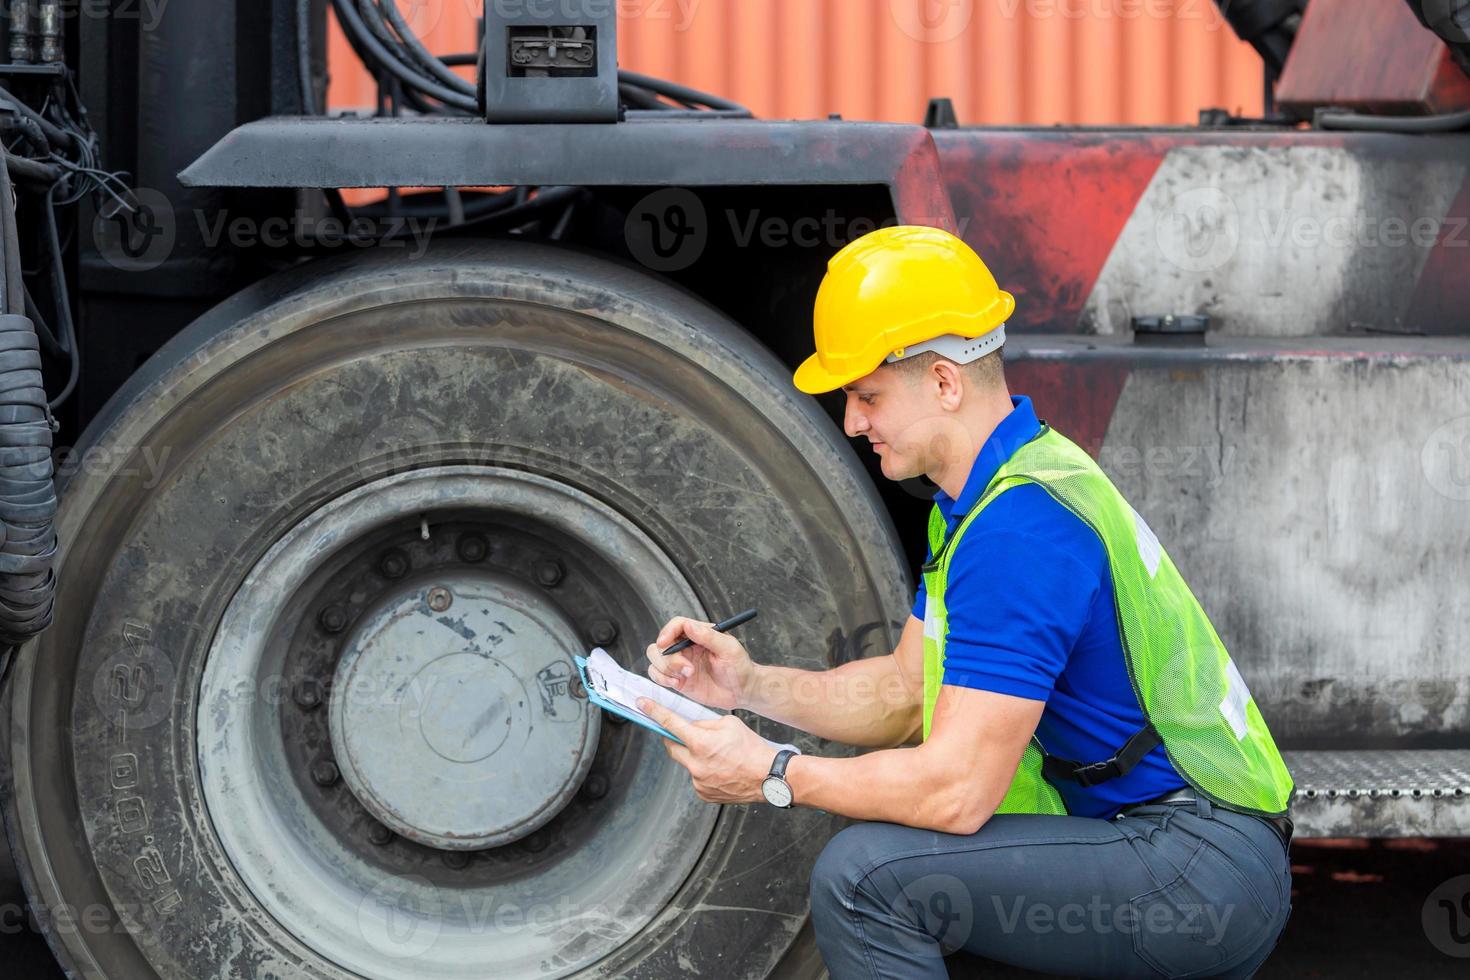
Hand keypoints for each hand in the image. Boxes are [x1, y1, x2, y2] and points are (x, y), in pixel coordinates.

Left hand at [635, 696, 772, 804]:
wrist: (769, 777)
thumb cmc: (753, 748)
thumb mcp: (728, 724)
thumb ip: (704, 724)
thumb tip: (691, 726)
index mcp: (701, 743)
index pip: (671, 724)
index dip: (654, 712)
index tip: (642, 705)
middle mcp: (696, 764)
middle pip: (672, 746)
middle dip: (674, 738)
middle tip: (683, 733)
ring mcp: (698, 781)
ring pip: (687, 763)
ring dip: (694, 756)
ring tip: (718, 756)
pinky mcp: (703, 793)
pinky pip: (696, 777)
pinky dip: (703, 771)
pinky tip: (720, 769)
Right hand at [644, 616, 756, 710]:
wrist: (742, 691)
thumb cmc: (740, 667)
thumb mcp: (729, 648)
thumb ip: (708, 636)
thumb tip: (688, 625)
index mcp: (699, 634)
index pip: (676, 625)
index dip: (667, 632)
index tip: (664, 642)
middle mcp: (686, 647)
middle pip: (661, 644)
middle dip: (669, 658)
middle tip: (687, 669)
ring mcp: (680, 663)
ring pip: (656, 659)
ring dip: (665, 669)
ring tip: (686, 677)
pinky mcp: (677, 679)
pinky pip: (657, 675)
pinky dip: (661, 679)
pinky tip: (677, 683)